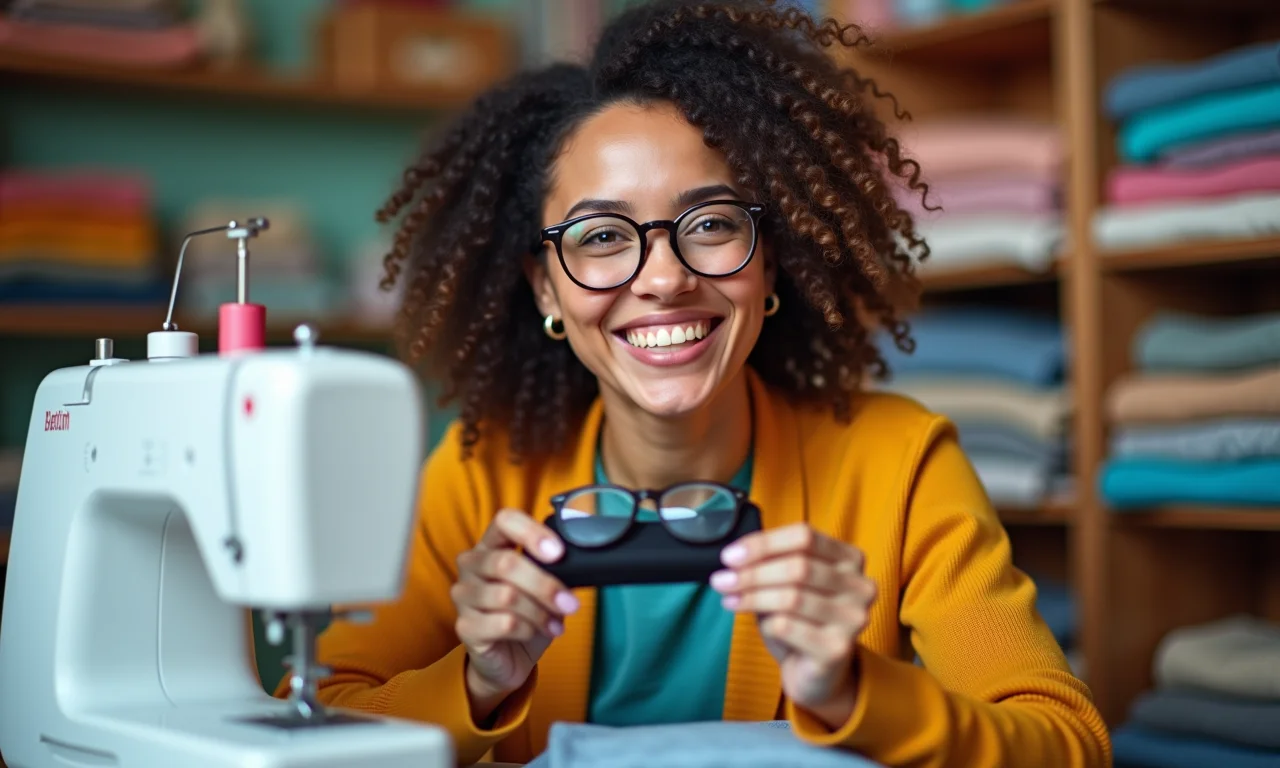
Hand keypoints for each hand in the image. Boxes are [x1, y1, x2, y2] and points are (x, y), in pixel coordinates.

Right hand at [451, 508, 577, 721]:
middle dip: (545, 585)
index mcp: (492, 545)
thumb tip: (579, 562)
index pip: (505, 521)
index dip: (532, 532)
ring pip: (506, 596)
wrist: (508, 658)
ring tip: (556, 624)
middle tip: (569, 603)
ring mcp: (463, 595)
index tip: (558, 552)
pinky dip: (527, 630)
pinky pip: (503, 623)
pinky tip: (535, 633)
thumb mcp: (544, 587)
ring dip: (540, 612)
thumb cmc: (526, 615)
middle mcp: (471, 565)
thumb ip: (554, 570)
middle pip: (506, 563)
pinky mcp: (465, 627)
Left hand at [711, 523, 876, 727]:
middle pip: (798, 567)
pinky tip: (757, 625)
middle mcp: (859, 586)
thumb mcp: (786, 584)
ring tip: (728, 599)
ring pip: (791, 597)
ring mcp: (853, 618)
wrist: (816, 674)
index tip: (730, 556)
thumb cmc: (800, 621)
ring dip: (751, 596)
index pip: (804, 536)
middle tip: (721, 579)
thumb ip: (770, 564)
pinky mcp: (838, 648)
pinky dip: (765, 623)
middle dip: (752, 572)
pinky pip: (788, 626)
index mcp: (849, 559)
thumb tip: (735, 557)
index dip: (763, 543)